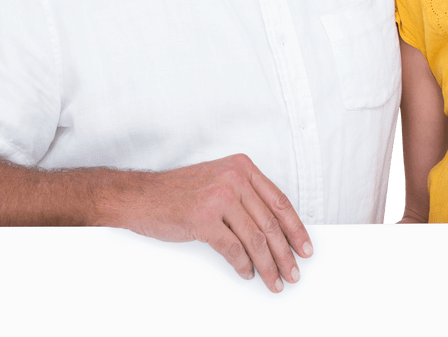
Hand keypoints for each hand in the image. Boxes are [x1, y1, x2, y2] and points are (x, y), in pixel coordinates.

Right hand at [119, 154, 311, 292]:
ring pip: (256, 239)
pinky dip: (243, 265)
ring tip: (274, 280)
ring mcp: (219, 198)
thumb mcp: (219, 181)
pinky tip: (247, 273)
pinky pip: (233, 249)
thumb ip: (246, 196)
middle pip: (271, 224)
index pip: (280, 201)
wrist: (141, 196)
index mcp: (243, 167)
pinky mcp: (204, 219)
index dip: (296, 228)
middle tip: (293, 272)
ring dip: (268, 265)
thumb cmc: (179, 192)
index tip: (305, 247)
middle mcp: (235, 178)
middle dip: (285, 253)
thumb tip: (274, 228)